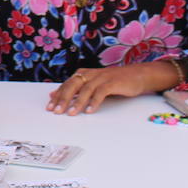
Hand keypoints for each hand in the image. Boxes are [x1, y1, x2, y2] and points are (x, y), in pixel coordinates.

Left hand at [46, 61, 181, 114]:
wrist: (137, 75)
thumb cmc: (113, 82)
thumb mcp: (92, 84)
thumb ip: (75, 90)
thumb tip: (54, 95)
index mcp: (83, 74)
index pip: (66, 85)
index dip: (57, 96)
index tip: (49, 107)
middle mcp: (90, 74)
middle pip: (72, 86)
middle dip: (63, 99)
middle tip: (56, 111)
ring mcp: (102, 77)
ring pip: (85, 90)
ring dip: (77, 102)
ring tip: (71, 113)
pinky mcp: (113, 82)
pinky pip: (101, 92)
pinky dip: (94, 102)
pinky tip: (89, 111)